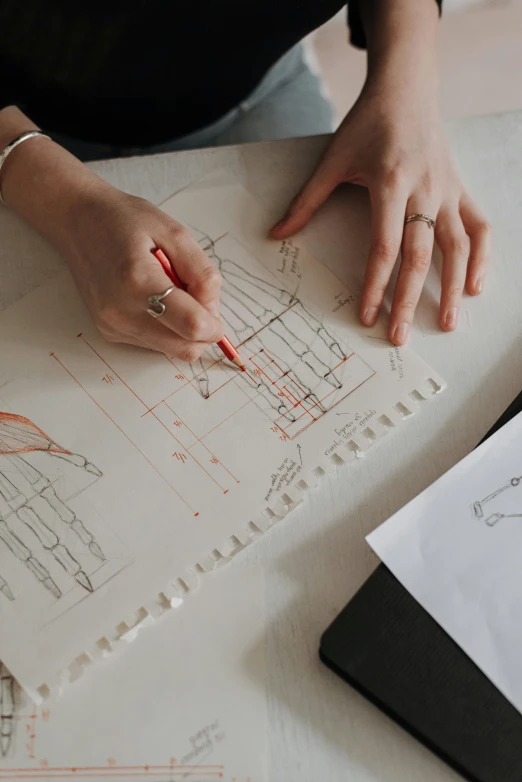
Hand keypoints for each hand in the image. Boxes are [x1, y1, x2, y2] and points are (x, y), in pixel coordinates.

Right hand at [59, 183, 223, 361]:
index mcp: (138, 282)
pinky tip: (155, 299)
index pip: (192, 326)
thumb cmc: (124, 220)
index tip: (216, 312)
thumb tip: (213, 309)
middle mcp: (121, 312)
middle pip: (184, 349)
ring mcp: (112, 325)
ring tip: (172, 292)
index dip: (215, 326)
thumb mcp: (174, 232)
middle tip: (197, 299)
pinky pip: (153, 343)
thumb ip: (201, 273)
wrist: (77, 222)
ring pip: (171, 350)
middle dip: (203, 332)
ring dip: (184, 330)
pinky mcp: (109, 332)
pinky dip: (166, 328)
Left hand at [271, 81, 490, 344]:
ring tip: (448, 323)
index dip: (376, 285)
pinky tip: (475, 285)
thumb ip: (305, 201)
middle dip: (410, 300)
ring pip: (456, 246)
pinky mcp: (460, 190)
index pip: (384, 247)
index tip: (367, 316)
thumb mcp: (332, 160)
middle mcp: (425, 190)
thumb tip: (276, 234)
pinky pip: (478, 227)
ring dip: (453, 288)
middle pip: (420, 256)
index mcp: (391, 184)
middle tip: (400, 336)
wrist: (406, 90)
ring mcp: (447, 191)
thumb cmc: (366, 125)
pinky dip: (480, 257)